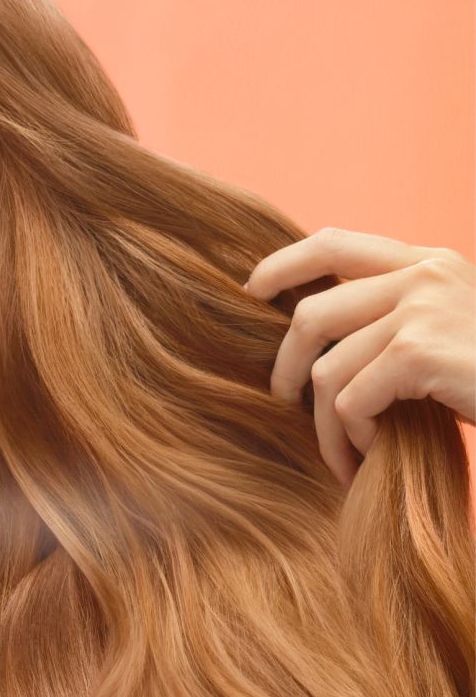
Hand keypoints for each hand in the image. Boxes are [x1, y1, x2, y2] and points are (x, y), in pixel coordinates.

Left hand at [244, 227, 475, 487]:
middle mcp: (422, 274)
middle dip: (286, 366)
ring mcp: (422, 309)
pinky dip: (352, 437)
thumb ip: (391, 316)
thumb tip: (310, 332)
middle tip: (285, 400)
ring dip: (324, 424)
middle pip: (310, 314)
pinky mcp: (421, 351)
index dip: (283, 264)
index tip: (251, 290)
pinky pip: (348, 399)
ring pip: (325, 368)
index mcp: (426, 262)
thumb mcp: (445, 330)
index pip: (333, 243)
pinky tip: (372, 453)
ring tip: (344, 452)